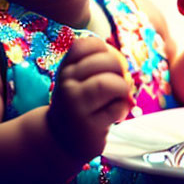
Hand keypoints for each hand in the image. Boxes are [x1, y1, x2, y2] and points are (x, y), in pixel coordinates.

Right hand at [46, 36, 133, 160]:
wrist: (60, 139)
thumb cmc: (78, 101)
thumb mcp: (78, 79)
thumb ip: (96, 65)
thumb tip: (123, 63)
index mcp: (66, 68)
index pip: (86, 44)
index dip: (104, 49)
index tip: (106, 62)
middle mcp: (67, 84)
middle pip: (105, 61)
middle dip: (120, 69)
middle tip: (118, 82)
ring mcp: (75, 105)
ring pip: (107, 83)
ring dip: (122, 88)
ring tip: (120, 96)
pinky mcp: (88, 126)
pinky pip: (115, 108)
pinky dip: (122, 109)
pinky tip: (115, 114)